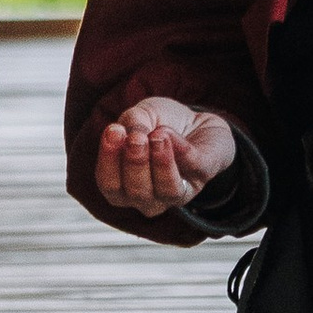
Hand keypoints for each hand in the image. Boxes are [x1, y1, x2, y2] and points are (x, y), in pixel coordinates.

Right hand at [94, 96, 237, 216]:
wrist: (194, 120)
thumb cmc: (158, 123)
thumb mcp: (140, 114)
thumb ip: (132, 123)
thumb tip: (133, 135)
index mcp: (124, 186)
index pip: (110, 186)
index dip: (109, 162)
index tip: (113, 131)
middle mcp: (149, 198)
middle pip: (136, 193)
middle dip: (135, 164)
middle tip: (136, 138)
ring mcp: (177, 192)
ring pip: (167, 191)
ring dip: (161, 164)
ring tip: (158, 137)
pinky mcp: (203, 176)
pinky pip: (193, 167)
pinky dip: (181, 149)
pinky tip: (170, 133)